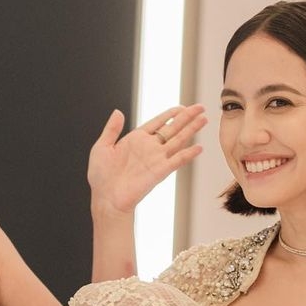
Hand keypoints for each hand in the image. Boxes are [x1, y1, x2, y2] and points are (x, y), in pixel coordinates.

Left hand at [87, 105, 205, 216]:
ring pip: (178, 140)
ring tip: (204, 119)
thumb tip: (118, 111)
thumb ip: (111, 129)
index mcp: (135, 139)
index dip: (170, 114)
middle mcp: (149, 147)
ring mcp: (156, 159)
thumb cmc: (101, 176)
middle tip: (201, 108)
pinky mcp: (160, 172)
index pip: (157, 122)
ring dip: (191, 130)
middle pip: (172, 128)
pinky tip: (199, 147)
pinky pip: (177, 161)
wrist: (106, 198)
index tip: (182, 107)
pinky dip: (188, 154)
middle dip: (187, 117)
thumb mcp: (102, 147)